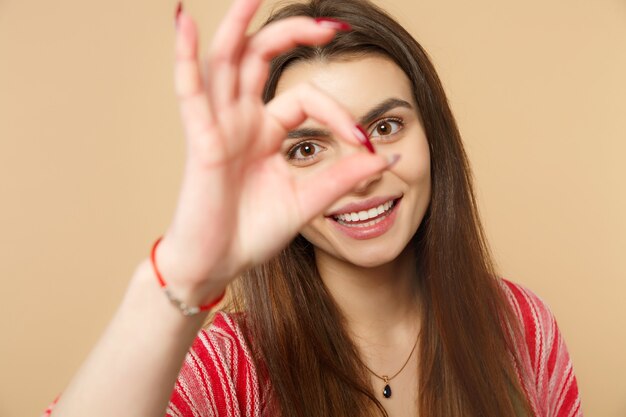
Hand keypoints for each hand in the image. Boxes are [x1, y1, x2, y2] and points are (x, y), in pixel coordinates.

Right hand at [158, 0, 390, 299]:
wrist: (218, 265)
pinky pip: (190, 92)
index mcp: (266, 133)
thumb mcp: (309, 201)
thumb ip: (344, 175)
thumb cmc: (252, 233)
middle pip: (261, 59)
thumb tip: (387, 155)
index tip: (364, 142)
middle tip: (332, 23)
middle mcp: (241, 121)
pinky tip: (186, 24)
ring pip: (226, 61)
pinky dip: (185, 57)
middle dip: (293, 34)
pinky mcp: (200, 141)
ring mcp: (218, 126)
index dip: (339, 113)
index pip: (306, 99)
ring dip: (238, 23)